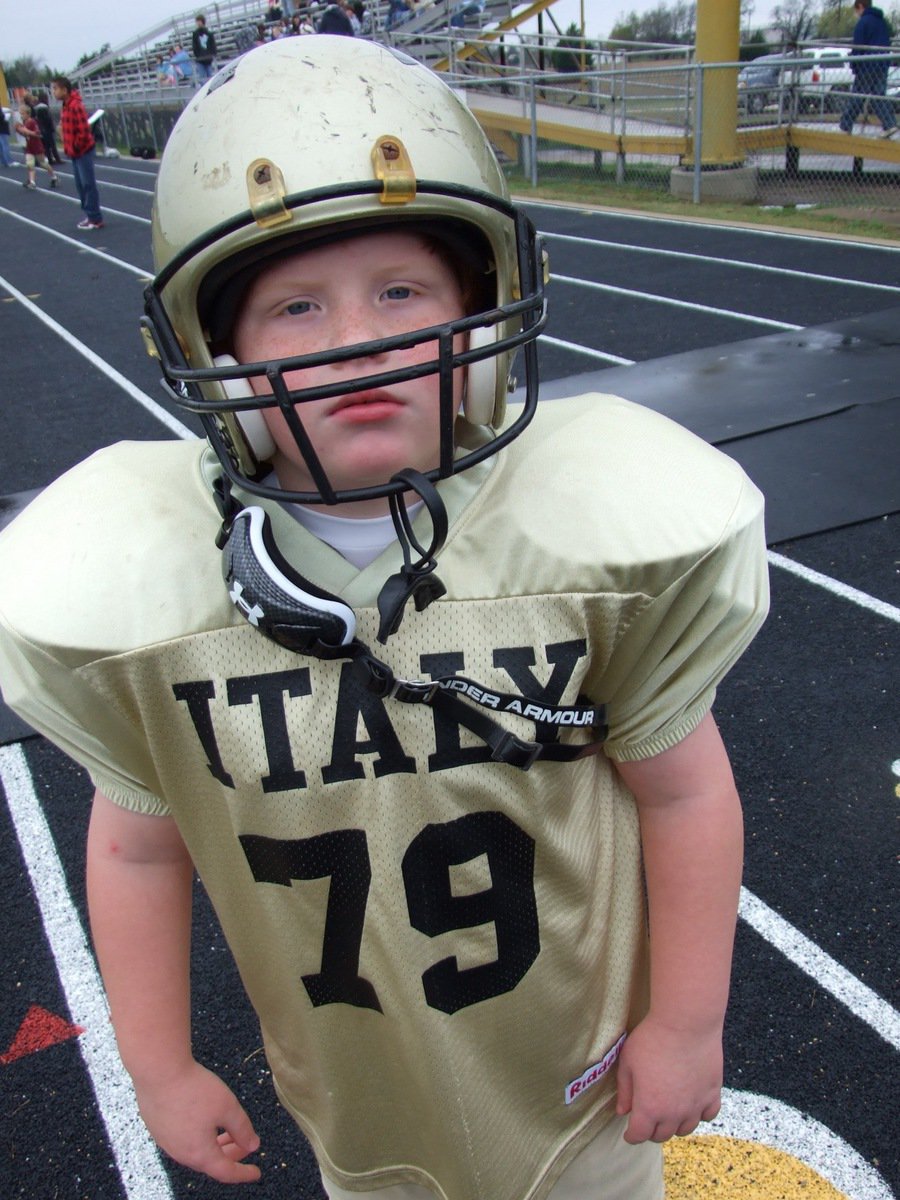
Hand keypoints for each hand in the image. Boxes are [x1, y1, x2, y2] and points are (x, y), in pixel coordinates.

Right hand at [134, 1059, 260, 1182]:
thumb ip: (242, 1129)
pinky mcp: (157, 1126)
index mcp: (199, 1153)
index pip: (226, 1172)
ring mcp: (166, 1140)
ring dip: (215, 1144)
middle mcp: (180, 1153)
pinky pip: (182, 1138)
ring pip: (196, 1149)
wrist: (158, 1070)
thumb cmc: (194, 1089)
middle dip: (231, 1154)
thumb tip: (253, 1145)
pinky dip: (199, 1136)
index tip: (256, 1172)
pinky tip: (205, 1120)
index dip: (243, 1173)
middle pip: (210, 1161)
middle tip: (246, 1145)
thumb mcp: (228, 1107)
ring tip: (229, 1131)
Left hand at [615, 1015, 722, 1143]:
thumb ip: (625, 1090)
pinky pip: (708, 1115)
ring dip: (674, 1125)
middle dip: (651, 1131)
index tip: (630, 1133)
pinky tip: (692, 1104)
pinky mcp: (712, 1093)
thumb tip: (623, 1110)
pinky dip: (699, 1114)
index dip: (632, 1136)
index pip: (639, 1135)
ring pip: (685, 1129)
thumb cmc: (652, 1039)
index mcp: (649, 1107)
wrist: (686, 1023)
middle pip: (662, 1135)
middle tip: (647, 1119)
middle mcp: (674, 1113)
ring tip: (668, 1112)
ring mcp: (695, 1105)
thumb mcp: (628, 1062)